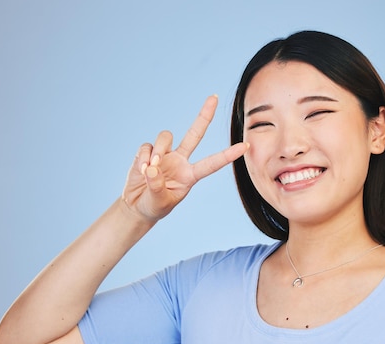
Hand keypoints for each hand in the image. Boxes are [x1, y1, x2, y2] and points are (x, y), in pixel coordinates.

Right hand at [122, 95, 247, 220]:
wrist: (138, 205)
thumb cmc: (155, 206)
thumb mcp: (159, 202)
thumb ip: (157, 187)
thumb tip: (153, 167)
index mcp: (191, 175)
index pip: (212, 163)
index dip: (228, 155)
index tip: (246, 145)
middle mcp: (181, 160)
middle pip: (195, 133)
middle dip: (204, 115)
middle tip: (215, 97)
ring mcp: (165, 154)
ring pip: (166, 137)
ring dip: (158, 151)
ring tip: (150, 169)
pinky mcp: (148, 152)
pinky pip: (147, 146)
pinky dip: (143, 157)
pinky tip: (141, 170)